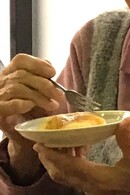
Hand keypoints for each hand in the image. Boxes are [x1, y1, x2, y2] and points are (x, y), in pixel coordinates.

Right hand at [0, 54, 63, 181]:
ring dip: (38, 96)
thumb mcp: (38, 93)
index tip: (52, 72)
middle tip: (59, 95)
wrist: (20, 134)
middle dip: (44, 84)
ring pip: (16, 88)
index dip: (37, 64)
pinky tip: (30, 106)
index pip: (20, 60)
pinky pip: (7, 105)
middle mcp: (2, 82)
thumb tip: (51, 70)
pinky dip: (20, 104)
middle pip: (22, 75)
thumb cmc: (31, 111)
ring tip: (52, 105)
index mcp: (11, 74)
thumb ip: (42, 80)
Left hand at [35, 116, 129, 194]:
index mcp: (101, 180)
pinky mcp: (100, 187)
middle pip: (62, 175)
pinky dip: (71, 163)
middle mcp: (93, 188)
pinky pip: (77, 176)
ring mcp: (96, 189)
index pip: (69, 168)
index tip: (39, 143)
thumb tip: (124, 120)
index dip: (53, 156)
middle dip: (50, 159)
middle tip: (43, 139)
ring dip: (60, 161)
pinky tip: (77, 147)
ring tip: (58, 141)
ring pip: (68, 176)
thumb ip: (129, 140)